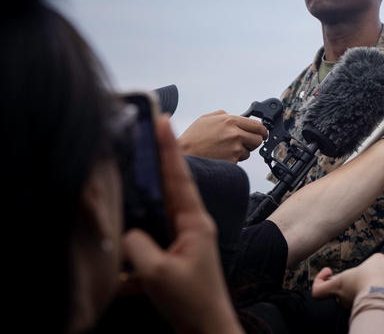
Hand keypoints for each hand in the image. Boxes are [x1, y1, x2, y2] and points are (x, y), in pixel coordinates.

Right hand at [122, 116, 241, 332]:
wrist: (208, 328)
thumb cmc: (192, 302)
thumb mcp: (158, 273)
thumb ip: (137, 246)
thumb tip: (124, 231)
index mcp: (193, 222)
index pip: (178, 177)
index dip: (168, 148)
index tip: (163, 121)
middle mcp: (191, 225)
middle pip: (171, 185)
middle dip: (158, 159)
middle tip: (147, 132)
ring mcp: (184, 239)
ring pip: (160, 208)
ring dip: (146, 192)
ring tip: (133, 169)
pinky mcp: (174, 255)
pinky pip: (151, 236)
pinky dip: (137, 233)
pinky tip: (125, 232)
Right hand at [177, 110, 266, 161]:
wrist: (183, 155)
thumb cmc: (192, 138)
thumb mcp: (206, 118)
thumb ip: (222, 115)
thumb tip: (233, 115)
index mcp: (230, 121)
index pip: (257, 125)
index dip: (262, 130)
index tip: (262, 133)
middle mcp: (235, 133)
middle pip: (258, 139)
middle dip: (254, 141)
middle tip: (247, 142)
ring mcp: (234, 148)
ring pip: (249, 151)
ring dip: (242, 151)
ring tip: (226, 149)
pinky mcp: (232, 161)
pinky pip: (239, 160)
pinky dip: (234, 160)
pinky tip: (222, 156)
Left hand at [312, 253, 383, 305]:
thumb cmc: (373, 277)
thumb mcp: (379, 259)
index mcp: (339, 284)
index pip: (318, 290)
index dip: (320, 280)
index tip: (328, 270)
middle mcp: (345, 297)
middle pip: (347, 288)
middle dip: (363, 278)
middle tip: (373, 271)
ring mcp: (357, 305)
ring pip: (365, 292)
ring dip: (377, 284)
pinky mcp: (371, 308)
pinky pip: (377, 298)